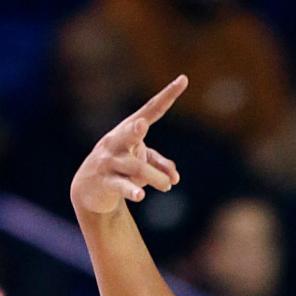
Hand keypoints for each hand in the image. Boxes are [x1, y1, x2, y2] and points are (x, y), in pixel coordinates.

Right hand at [70, 75, 187, 215]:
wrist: (91, 190)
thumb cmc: (122, 169)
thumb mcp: (143, 163)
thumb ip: (161, 165)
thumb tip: (174, 178)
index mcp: (130, 130)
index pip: (151, 110)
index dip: (167, 96)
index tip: (183, 79)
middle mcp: (117, 141)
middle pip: (130, 133)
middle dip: (135, 131)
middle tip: (142, 126)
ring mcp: (109, 161)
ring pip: (136, 167)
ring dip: (156, 178)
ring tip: (168, 185)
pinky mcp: (105, 181)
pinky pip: (122, 185)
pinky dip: (133, 190)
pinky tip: (140, 196)